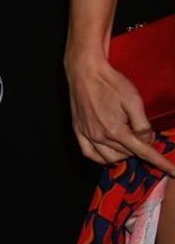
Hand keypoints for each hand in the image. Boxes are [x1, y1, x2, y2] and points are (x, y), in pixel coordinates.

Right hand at [68, 47, 174, 174]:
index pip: (144, 152)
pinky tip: (110, 151)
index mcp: (116, 130)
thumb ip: (143, 125)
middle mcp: (100, 136)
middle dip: (139, 148)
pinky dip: (102, 157)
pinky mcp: (78, 130)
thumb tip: (147, 141)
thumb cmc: (111, 83)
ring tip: (128, 140)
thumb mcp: (134, 101)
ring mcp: (87, 134)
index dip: (161, 163)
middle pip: (127, 154)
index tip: (174, 172)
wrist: (85, 72)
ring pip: (110, 158)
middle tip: (142, 133)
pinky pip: (90, 154)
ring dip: (123, 154)